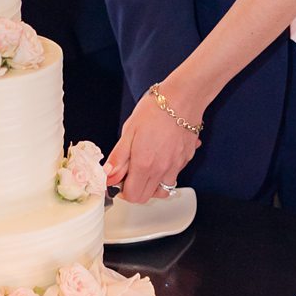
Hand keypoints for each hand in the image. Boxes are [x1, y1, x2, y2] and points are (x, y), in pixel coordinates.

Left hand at [106, 87, 198, 206]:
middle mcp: (162, 170)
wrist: (182, 98)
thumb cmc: (155, 110)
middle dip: (135, 189)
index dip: (122, 191)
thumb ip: (118, 158)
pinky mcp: (186, 159)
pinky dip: (166, 172)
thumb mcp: (129, 131)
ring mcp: (176, 166)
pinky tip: (161, 154)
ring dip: (152, 184)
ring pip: (162, 189)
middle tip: (130, 172)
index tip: (119, 180)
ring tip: (147, 166)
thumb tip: (108, 176)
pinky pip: (174, 174)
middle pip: (146, 197)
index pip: (132, 196)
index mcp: (144, 164)